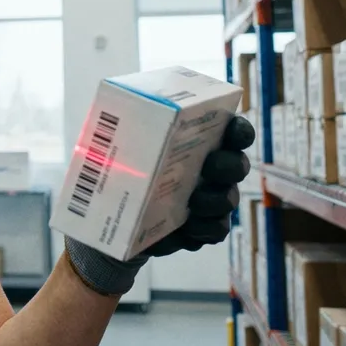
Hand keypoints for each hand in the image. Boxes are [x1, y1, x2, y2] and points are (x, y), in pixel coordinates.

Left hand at [64, 115, 254, 295]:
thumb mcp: (118, 148)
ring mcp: (211, 199)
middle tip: (207, 167)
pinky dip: (203, 229)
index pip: (231, 131)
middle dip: (228, 165)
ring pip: (229, 198)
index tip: (231, 133)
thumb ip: (121, 129)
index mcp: (196, 141)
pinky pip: (217, 230)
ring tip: (192, 202)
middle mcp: (211, 169)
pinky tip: (186, 229)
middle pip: (237, 164)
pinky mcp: (203, 227)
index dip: (238, 130)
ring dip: (214, 200)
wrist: (115, 220)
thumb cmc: (123, 173)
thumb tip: (106, 115)